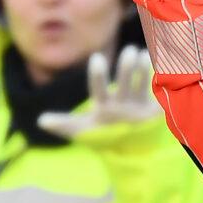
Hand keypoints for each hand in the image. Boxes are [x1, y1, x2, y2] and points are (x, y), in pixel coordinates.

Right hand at [37, 45, 160, 138]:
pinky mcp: (154, 109)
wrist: (132, 153)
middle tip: (130, 49)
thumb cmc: (103, 136)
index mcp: (105, 111)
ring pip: (144, 87)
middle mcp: (124, 110)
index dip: (98, 75)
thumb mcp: (82, 131)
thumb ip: (63, 123)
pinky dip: (161, 76)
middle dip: (128, 69)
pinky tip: (162, 61)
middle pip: (126, 88)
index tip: (96, 57)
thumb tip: (40, 120)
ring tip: (144, 52)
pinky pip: (159, 90)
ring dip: (145, 69)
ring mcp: (140, 109)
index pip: (99, 92)